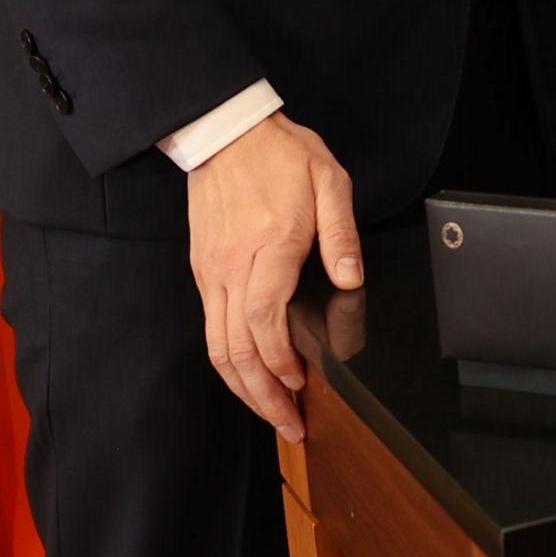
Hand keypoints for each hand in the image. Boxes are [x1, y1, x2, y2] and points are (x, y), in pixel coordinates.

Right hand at [183, 111, 361, 441]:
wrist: (225, 131)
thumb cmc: (280, 154)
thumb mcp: (328, 180)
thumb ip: (341, 234)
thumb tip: (351, 280)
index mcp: (267, 247)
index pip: (264, 321)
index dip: (281, 363)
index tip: (302, 384)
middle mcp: (231, 268)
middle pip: (237, 349)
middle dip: (263, 395)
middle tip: (289, 425)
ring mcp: (211, 273)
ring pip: (218, 347)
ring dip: (243, 388)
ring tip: (271, 413)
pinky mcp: (203, 272)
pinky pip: (211, 329)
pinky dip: (230, 362)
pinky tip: (251, 377)